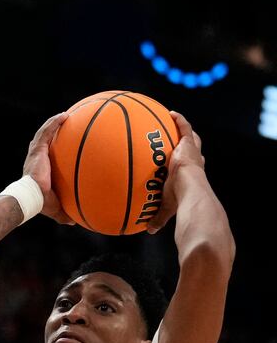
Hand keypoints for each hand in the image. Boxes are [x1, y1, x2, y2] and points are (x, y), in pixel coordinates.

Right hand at [22, 112, 72, 223]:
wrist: (30, 198)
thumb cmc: (41, 203)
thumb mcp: (57, 208)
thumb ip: (66, 213)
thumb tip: (75, 223)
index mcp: (40, 170)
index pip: (46, 156)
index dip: (53, 149)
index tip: (63, 145)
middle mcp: (37, 159)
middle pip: (44, 142)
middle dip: (53, 132)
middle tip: (65, 126)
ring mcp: (36, 153)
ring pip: (44, 133)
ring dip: (53, 123)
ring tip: (65, 115)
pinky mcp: (37, 150)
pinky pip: (46, 132)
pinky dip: (54, 123)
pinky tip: (65, 115)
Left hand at [146, 111, 205, 233]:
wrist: (190, 191)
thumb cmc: (181, 201)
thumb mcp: (167, 207)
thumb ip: (158, 217)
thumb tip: (148, 230)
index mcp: (191, 174)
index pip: (191, 165)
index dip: (188, 160)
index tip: (181, 157)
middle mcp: (194, 161)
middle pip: (193, 148)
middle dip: (187, 142)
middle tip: (178, 137)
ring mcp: (192, 151)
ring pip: (191, 136)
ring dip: (182, 127)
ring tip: (171, 118)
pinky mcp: (188, 144)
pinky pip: (185, 127)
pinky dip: (180, 120)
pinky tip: (171, 112)